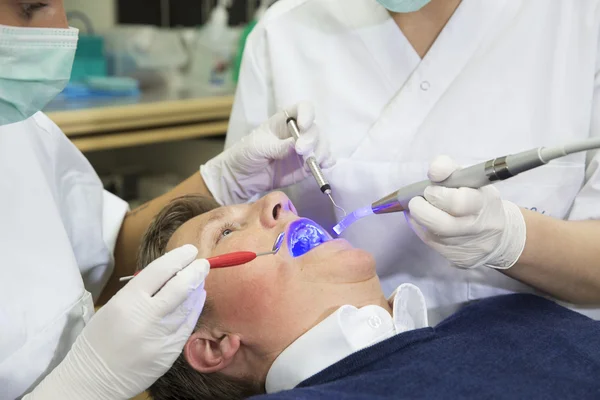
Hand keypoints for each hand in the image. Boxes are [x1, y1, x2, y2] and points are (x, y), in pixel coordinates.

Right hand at [25, 245, 208, 399]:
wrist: (92, 379)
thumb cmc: (99, 339)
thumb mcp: (113, 307)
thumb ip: (139, 291)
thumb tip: (169, 273)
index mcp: (127, 302)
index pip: (160, 271)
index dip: (179, 257)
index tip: (190, 250)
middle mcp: (146, 318)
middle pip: (180, 287)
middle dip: (195, 271)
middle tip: (203, 263)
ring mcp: (160, 337)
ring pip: (187, 306)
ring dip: (196, 290)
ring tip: (199, 280)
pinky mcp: (169, 353)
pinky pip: (187, 326)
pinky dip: (194, 310)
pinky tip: (197, 300)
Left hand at [201, 101, 333, 204]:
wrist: (242, 177)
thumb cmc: (246, 154)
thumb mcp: (258, 147)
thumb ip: (277, 146)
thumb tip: (296, 145)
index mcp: (285, 120)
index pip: (304, 108)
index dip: (307, 114)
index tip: (303, 126)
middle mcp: (299, 132)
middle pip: (315, 129)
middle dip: (312, 139)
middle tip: (301, 151)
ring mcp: (305, 149)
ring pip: (322, 145)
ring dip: (321, 152)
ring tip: (311, 162)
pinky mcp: (307, 165)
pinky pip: (323, 161)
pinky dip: (326, 163)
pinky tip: (321, 167)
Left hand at [406, 156, 525, 268]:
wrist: (499, 236)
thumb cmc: (477, 199)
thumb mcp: (470, 178)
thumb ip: (449, 168)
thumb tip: (434, 171)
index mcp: (483, 203)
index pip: (459, 202)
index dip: (439, 194)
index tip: (430, 188)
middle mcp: (477, 228)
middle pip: (442, 225)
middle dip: (421, 210)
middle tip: (416, 201)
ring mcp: (468, 247)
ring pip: (432, 236)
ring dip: (419, 219)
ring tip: (419, 209)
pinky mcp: (459, 260)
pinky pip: (432, 244)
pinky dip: (422, 230)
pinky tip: (425, 222)